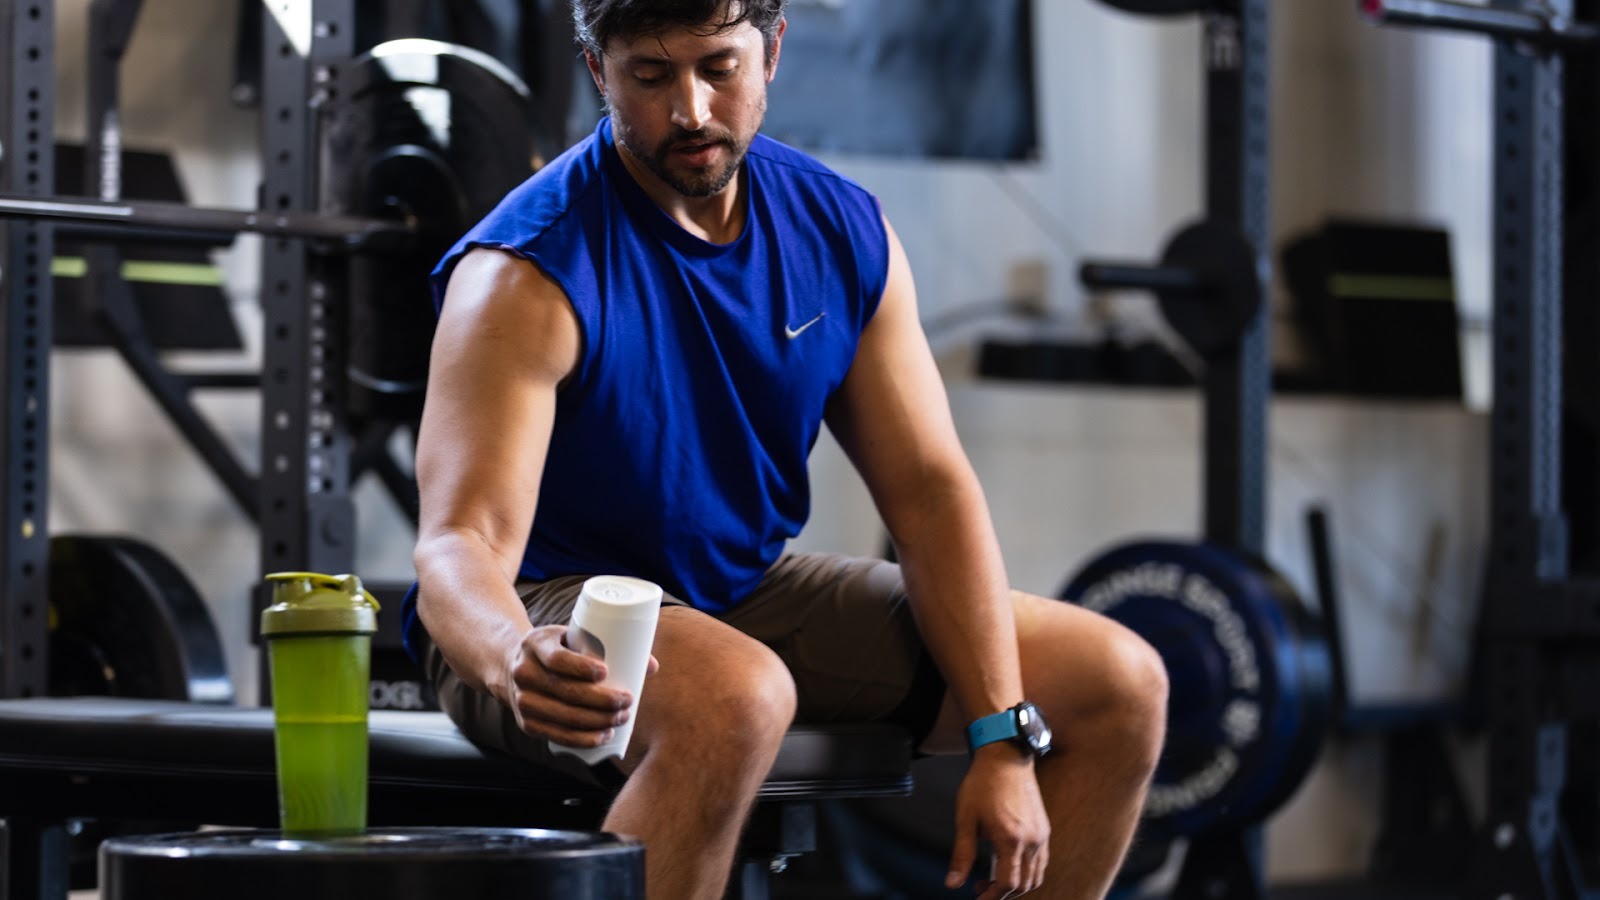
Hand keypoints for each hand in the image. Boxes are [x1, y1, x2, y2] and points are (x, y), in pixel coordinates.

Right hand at [502, 625, 659, 746]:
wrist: (513, 666)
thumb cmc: (556, 650)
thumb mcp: (571, 638)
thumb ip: (608, 646)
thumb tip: (652, 665)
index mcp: (535, 644)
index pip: (556, 659)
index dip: (581, 667)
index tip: (606, 672)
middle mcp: (523, 672)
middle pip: (565, 691)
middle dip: (601, 700)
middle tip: (627, 701)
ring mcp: (522, 700)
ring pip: (563, 716)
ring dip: (596, 722)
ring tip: (621, 718)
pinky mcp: (526, 723)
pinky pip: (556, 735)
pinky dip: (581, 739)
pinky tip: (602, 736)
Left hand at [946, 745, 1050, 898]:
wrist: (1006, 757)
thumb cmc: (983, 784)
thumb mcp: (965, 819)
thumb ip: (961, 855)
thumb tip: (952, 883)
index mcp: (1010, 839)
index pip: (1008, 883)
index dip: (993, 896)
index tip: (978, 897)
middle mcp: (1031, 840)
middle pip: (1024, 884)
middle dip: (1003, 893)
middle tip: (981, 887)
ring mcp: (1041, 835)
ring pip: (1036, 876)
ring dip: (1018, 884)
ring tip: (995, 878)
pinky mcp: (1044, 829)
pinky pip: (1041, 861)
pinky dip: (1028, 871)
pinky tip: (1010, 863)